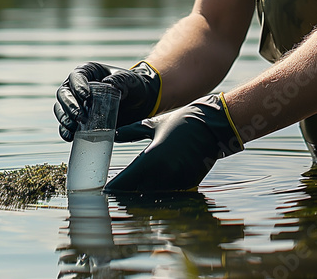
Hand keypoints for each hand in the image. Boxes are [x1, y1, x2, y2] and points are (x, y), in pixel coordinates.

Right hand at [54, 61, 161, 141]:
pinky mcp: (78, 119)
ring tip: (75, 128)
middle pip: (64, 94)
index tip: (86, 96)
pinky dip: (65, 131)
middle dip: (69, 106)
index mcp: (88, 72)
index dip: (78, 86)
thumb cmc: (132, 86)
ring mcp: (76, 103)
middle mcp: (77, 87)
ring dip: (65, 119)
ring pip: (61, 109)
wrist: (139, 103)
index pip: (76, 77)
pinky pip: (65, 125)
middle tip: (81, 117)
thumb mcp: (129, 80)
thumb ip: (120, 80)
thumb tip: (109, 84)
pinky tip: (71, 137)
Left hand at [104, 94, 243, 191]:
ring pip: (153, 194)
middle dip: (127, 192)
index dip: (114, 187)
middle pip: (137, 192)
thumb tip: (114, 134)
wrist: (211, 126)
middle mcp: (163, 173)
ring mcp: (176, 180)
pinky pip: (170, 191)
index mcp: (150, 158)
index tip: (105, 190)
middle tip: (118, 192)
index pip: (126, 181)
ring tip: (133, 191)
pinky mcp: (188, 184)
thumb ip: (131, 132)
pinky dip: (162, 190)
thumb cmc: (180, 122)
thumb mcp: (153, 125)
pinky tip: (155, 186)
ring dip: (144, 193)